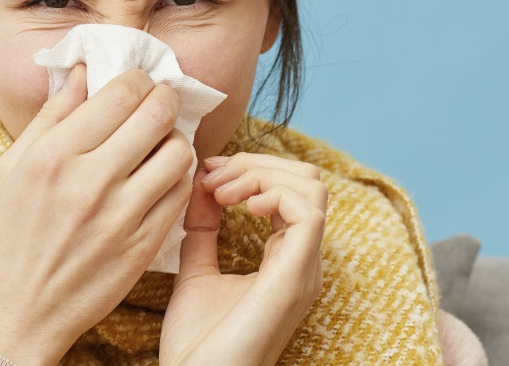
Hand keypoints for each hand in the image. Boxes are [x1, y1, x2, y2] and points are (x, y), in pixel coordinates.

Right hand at [0, 65, 194, 365]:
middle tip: (158, 102)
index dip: (138, 79)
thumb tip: (82, 71)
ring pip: (178, 152)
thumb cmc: (6, 237)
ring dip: (174, 138)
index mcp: (53, 155)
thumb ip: (51, 116)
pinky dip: (177, 176)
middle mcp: (90, 181)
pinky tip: (159, 175)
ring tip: (158, 142)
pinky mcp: (142, 246)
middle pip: (157, 114)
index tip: (137, 82)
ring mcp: (121, 216)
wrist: (13, 313)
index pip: (120, 92)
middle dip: (164, 99)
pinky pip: (180, 194)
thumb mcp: (11, 167)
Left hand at [159, 153, 328, 365]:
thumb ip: (203, 232)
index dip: (250, 169)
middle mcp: (301, 262)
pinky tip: (239, 205)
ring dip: (261, 174)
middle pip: (306, 179)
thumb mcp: (197, 273)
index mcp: (284, 260)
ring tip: (221, 192)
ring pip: (312, 186)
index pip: (290, 190)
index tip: (206, 174)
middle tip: (212, 176)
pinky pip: (308, 212)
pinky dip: (273, 192)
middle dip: (256, 162)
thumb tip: (201, 187)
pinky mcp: (294, 277)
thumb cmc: (197, 346)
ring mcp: (302, 269)